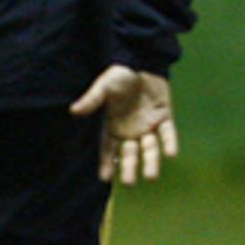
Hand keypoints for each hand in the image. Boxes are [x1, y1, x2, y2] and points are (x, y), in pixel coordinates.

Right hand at [70, 65, 179, 183]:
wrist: (143, 62)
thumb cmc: (120, 76)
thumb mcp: (104, 87)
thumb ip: (92, 100)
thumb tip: (74, 110)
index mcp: (114, 126)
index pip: (108, 149)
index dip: (106, 163)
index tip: (104, 178)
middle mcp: (131, 130)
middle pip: (130, 153)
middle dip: (129, 167)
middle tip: (128, 183)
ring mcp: (148, 125)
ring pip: (150, 148)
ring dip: (151, 161)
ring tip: (151, 177)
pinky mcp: (164, 118)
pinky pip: (168, 133)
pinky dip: (170, 143)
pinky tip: (171, 154)